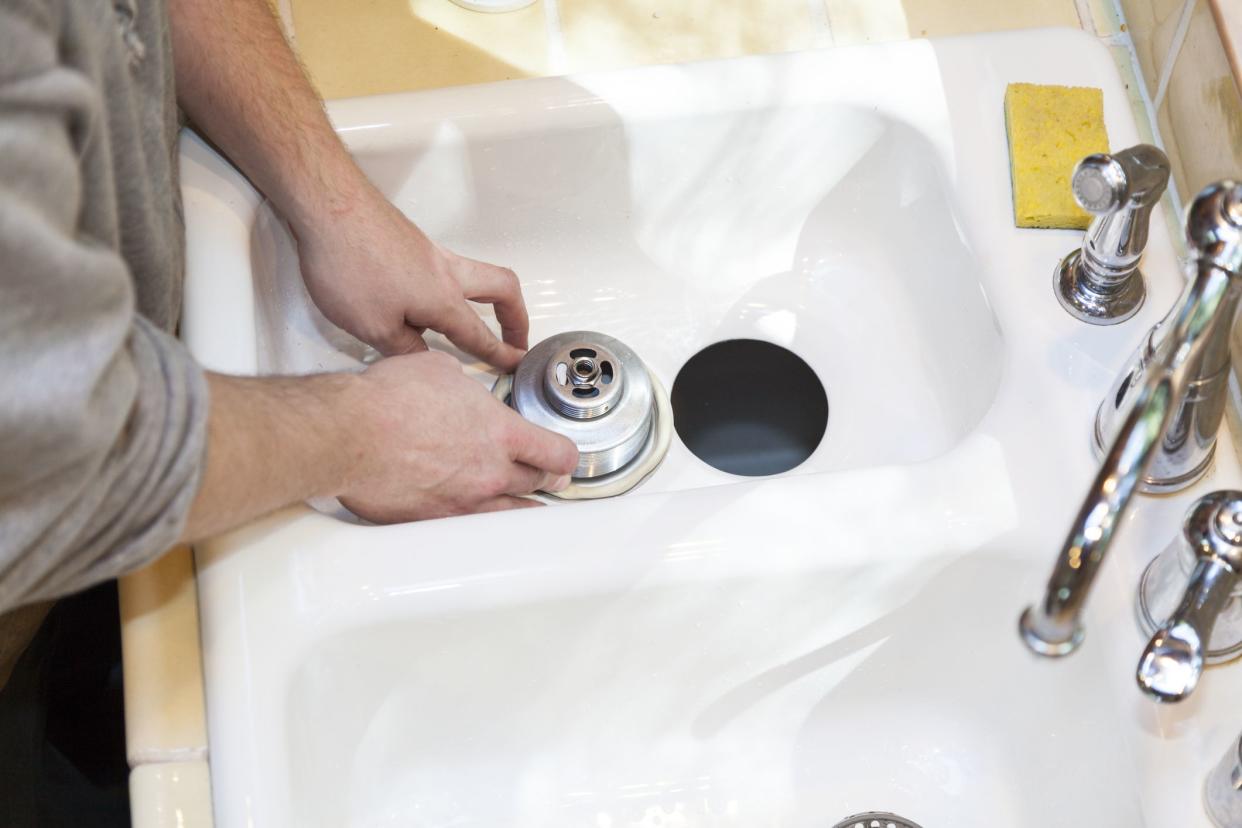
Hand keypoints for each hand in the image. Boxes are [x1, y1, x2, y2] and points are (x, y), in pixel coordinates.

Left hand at [296, 193, 528, 370]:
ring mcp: (430, 252)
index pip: (479, 335)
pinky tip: (424, 303)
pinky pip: (446, 267)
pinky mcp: (411, 242)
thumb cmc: (350, 266)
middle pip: (503, 289)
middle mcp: (446, 272)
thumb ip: (404, 348)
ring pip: (476, 274)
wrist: (328, 205)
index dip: (500, 354)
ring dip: (488, 298)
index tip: (516, 365)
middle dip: (516, 316)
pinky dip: (452, 287)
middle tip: (517, 337)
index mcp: (443, 300)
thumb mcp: (373, 326)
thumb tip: (424, 360)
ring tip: (477, 320)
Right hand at [339, 351, 578, 521]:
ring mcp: (465, 502)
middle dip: (545, 478)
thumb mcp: (440, 371)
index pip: (557, 453)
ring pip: (511, 512)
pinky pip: (471, 528)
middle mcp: (490, 472)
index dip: (566, 456)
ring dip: (520, 504)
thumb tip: (461, 390)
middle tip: (546, 476)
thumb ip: (464, 387)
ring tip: (523, 501)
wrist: (350, 434)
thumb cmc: (388, 399)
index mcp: (501, 433)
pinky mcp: (436, 522)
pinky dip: (479, 521)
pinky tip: (478, 515)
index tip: (564, 456)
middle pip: (538, 483)